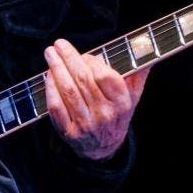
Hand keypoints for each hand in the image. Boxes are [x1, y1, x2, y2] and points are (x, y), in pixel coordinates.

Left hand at [43, 38, 149, 160]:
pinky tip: (48, 76)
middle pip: (83, 80)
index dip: (92, 62)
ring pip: (68, 91)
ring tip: (51, 54)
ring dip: (56, 69)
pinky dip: (50, 89)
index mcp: (122, 102)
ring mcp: (86, 124)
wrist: (104, 147)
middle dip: (69, 58)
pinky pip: (56, 107)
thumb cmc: (117, 115)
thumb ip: (137, 71)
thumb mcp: (133, 96)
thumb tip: (144, 45)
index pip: (105, 76)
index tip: (85, 55)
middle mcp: (104, 113)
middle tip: (59, 44)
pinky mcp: (69, 132)